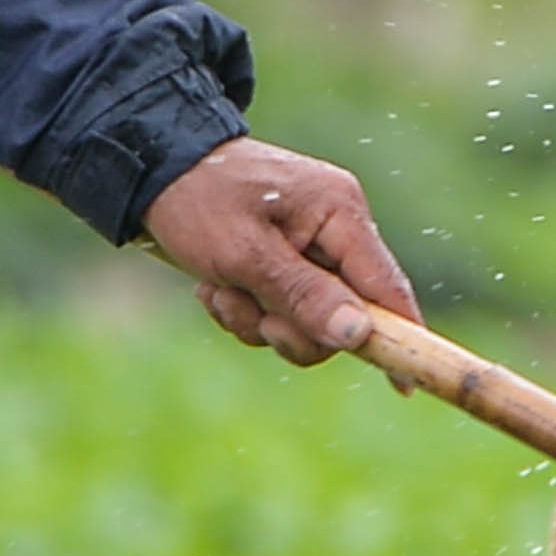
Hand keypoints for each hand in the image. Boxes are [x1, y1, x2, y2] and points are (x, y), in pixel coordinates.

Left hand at [141, 139, 419, 366]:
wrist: (150, 168)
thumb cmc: (197, 201)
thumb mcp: (245, 253)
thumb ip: (304, 295)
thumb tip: (359, 335)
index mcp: (339, 211)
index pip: (385, 285)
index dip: (399, 336)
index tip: (405, 387)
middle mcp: (334, 229)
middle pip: (343, 315)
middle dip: (290, 327)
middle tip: (249, 310)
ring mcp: (309, 247)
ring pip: (306, 321)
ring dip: (258, 320)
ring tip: (220, 290)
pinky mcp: (283, 263)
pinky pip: (279, 312)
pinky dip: (245, 310)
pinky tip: (214, 285)